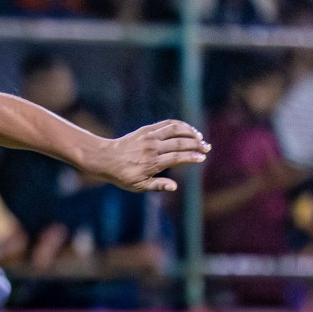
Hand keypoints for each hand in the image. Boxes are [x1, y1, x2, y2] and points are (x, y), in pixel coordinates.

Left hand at [93, 120, 208, 191]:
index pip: (177, 157)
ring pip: (175, 129)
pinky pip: (166, 124)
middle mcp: (152, 148)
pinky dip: (180, 125)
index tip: (202, 157)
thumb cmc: (123, 175)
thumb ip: (157, 185)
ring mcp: (149, 137)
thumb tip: (174, 187)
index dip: (192, 156)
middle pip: (180, 143)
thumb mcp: (138, 186)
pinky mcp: (146, 129)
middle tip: (207, 147)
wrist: (105, 158)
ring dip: (191, 132)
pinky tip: (188, 129)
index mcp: (152, 163)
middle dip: (196, 144)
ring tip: (200, 137)